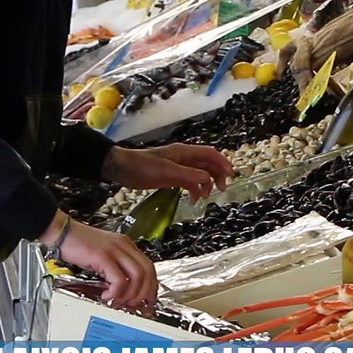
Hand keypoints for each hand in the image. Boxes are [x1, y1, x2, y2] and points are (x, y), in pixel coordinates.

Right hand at [39, 211, 155, 307]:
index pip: (149, 266)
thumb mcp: (103, 252)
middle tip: (134, 304)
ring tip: (119, 300)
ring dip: (131, 294)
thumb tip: (123, 286)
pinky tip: (106, 295)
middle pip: (147, 271)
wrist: (62, 231)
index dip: (151, 285)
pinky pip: (119, 279)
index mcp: (126, 245)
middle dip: (144, 292)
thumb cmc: (78, 243)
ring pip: (137, 275)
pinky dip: (116, 292)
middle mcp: (123, 246)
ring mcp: (114, 250)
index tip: (148, 298)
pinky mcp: (103, 256)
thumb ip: (115, 265)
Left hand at [101, 144, 233, 201]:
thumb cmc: (142, 167)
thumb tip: (209, 179)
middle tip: (221, 189)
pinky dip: (194, 189)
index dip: (223, 163)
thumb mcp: (167, 172)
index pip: (211, 154)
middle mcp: (184, 157)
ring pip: (200, 173)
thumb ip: (189, 175)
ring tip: (205, 197)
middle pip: (208, 163)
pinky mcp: (171, 175)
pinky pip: (189, 180)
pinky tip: (192, 200)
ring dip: (206, 184)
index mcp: (184, 152)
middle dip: (217, 175)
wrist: (121, 168)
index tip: (231, 176)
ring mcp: (178, 166)